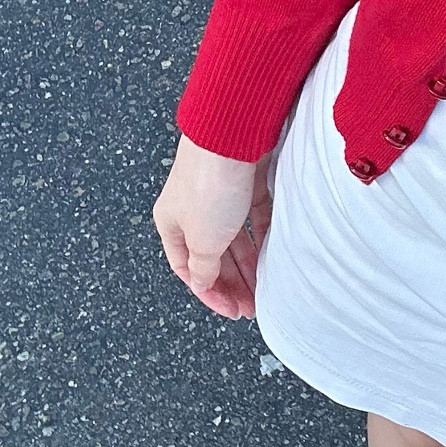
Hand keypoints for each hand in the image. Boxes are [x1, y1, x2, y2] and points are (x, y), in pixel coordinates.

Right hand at [152, 133, 271, 320]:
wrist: (231, 137)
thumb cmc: (207, 184)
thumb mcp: (202, 240)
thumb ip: (203, 266)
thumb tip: (202, 282)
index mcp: (171, 224)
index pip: (188, 270)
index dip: (210, 293)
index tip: (232, 310)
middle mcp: (192, 209)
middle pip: (213, 256)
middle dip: (233, 282)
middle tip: (253, 304)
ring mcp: (219, 195)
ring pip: (235, 239)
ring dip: (250, 264)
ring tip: (266, 286)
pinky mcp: (245, 183)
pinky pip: (254, 218)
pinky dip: (262, 237)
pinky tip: (274, 255)